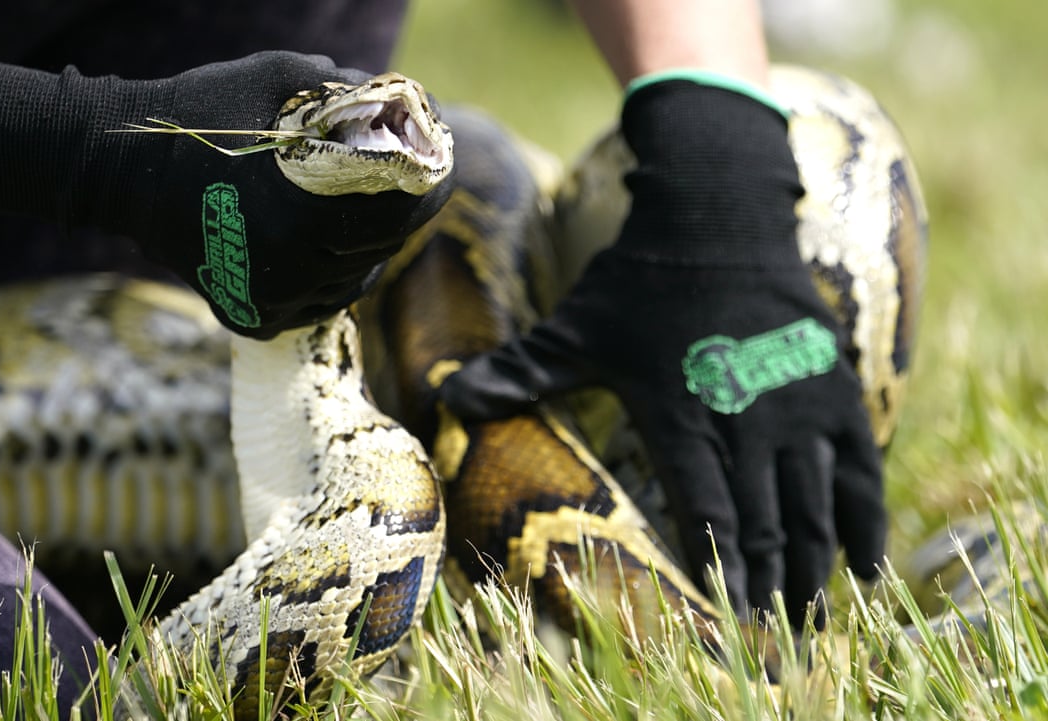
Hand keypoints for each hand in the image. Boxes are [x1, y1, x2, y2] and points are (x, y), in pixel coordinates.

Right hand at [0, 51, 449, 336]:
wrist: (117, 170)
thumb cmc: (199, 113)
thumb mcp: (277, 78)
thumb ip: (345, 91)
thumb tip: (399, 101)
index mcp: (304, 212)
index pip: (400, 213)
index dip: (430, 188)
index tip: (439, 168)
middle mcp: (292, 268)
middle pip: (382, 248)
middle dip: (401, 215)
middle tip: (408, 187)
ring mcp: (270, 300)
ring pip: (353, 279)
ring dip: (368, 247)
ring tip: (365, 213)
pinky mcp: (251, 317)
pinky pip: (318, 303)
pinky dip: (332, 276)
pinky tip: (329, 247)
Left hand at [440, 78, 883, 621]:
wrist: (717, 212)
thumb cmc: (639, 277)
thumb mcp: (574, 327)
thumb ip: (520, 371)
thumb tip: (447, 398)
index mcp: (681, 413)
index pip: (706, 508)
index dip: (720, 567)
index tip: (729, 619)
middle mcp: (746, 418)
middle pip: (766, 521)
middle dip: (770, 585)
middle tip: (775, 640)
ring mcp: (797, 404)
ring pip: (814, 505)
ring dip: (815, 566)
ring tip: (812, 616)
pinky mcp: (833, 387)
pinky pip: (859, 468)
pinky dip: (864, 520)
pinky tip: (866, 564)